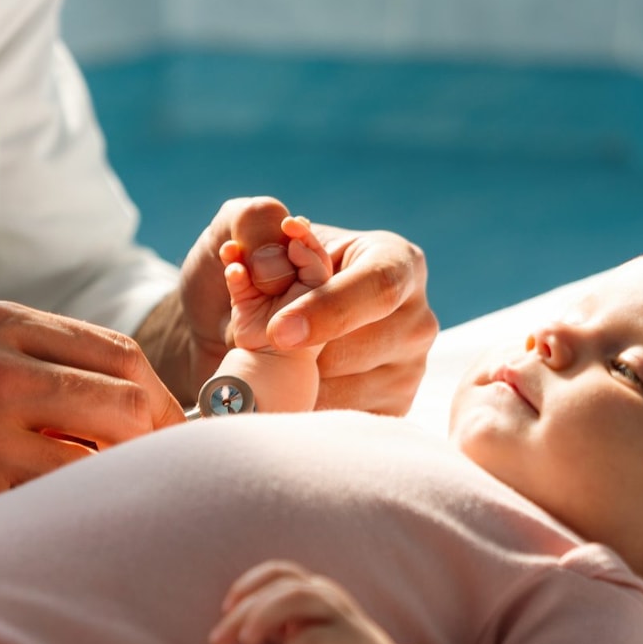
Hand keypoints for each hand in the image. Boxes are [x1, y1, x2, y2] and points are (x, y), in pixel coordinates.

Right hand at [0, 301, 186, 551]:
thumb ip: (31, 358)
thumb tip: (132, 394)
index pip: (115, 351)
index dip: (157, 393)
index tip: (170, 424)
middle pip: (126, 400)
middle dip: (160, 439)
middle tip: (164, 468)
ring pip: (102, 460)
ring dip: (118, 483)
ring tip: (111, 496)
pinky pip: (58, 507)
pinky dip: (74, 516)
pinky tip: (61, 522)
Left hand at [174, 197, 438, 412]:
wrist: (228, 332)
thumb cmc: (245, 275)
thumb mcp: (238, 232)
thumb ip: (253, 221)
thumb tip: (277, 243)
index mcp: (392, 259)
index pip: (377, 286)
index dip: (330, 310)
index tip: (279, 332)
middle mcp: (415, 315)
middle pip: (365, 346)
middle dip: (301, 354)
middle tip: (252, 352)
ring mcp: (410, 366)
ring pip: (353, 390)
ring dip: (296, 388)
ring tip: (261, 369)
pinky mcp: (393, 410)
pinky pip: (349, 422)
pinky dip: (305, 414)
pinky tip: (280, 396)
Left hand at [210, 560, 400, 643]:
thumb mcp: (295, 634)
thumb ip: (270, 621)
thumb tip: (229, 620)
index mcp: (312, 590)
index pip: (277, 572)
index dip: (247, 584)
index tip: (224, 609)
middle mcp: (327, 597)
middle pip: (281, 586)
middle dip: (244, 610)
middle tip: (217, 641)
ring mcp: (341, 618)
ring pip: (299, 597)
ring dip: (264, 616)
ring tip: (246, 641)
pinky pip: (316, 641)